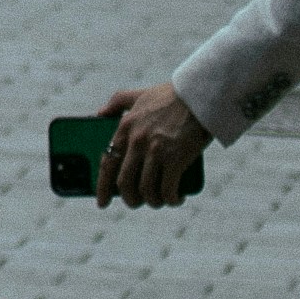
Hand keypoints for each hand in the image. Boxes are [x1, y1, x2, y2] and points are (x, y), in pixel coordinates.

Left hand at [95, 83, 212, 208]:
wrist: (200, 97)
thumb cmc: (171, 96)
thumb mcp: (138, 95)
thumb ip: (117, 102)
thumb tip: (99, 114)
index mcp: (124, 127)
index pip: (107, 162)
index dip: (102, 186)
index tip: (101, 201)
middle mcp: (136, 141)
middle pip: (125, 182)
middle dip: (130, 199)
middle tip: (136, 203)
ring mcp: (155, 151)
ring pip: (146, 190)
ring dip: (153, 202)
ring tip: (159, 201)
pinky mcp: (176, 159)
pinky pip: (167, 190)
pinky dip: (171, 199)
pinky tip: (176, 199)